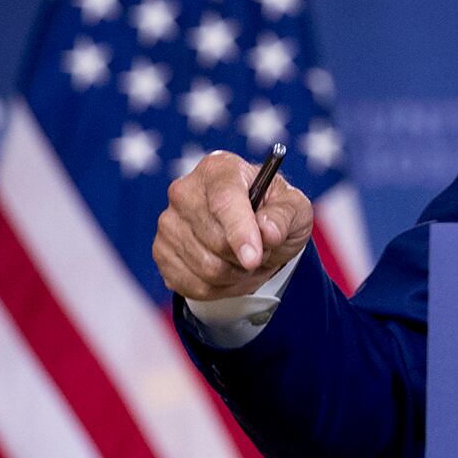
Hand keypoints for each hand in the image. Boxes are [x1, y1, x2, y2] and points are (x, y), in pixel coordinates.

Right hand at [153, 150, 311, 302]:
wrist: (253, 232)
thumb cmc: (275, 213)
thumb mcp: (295, 209)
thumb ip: (285, 216)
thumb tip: (268, 231)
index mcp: (219, 169)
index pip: (225, 201)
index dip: (240, 232)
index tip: (254, 258)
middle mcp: (185, 192)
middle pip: (216, 241)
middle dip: (249, 258)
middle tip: (263, 252)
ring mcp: (168, 223)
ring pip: (206, 269)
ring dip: (238, 275)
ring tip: (249, 262)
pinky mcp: (161, 252)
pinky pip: (193, 285)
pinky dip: (220, 288)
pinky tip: (231, 273)